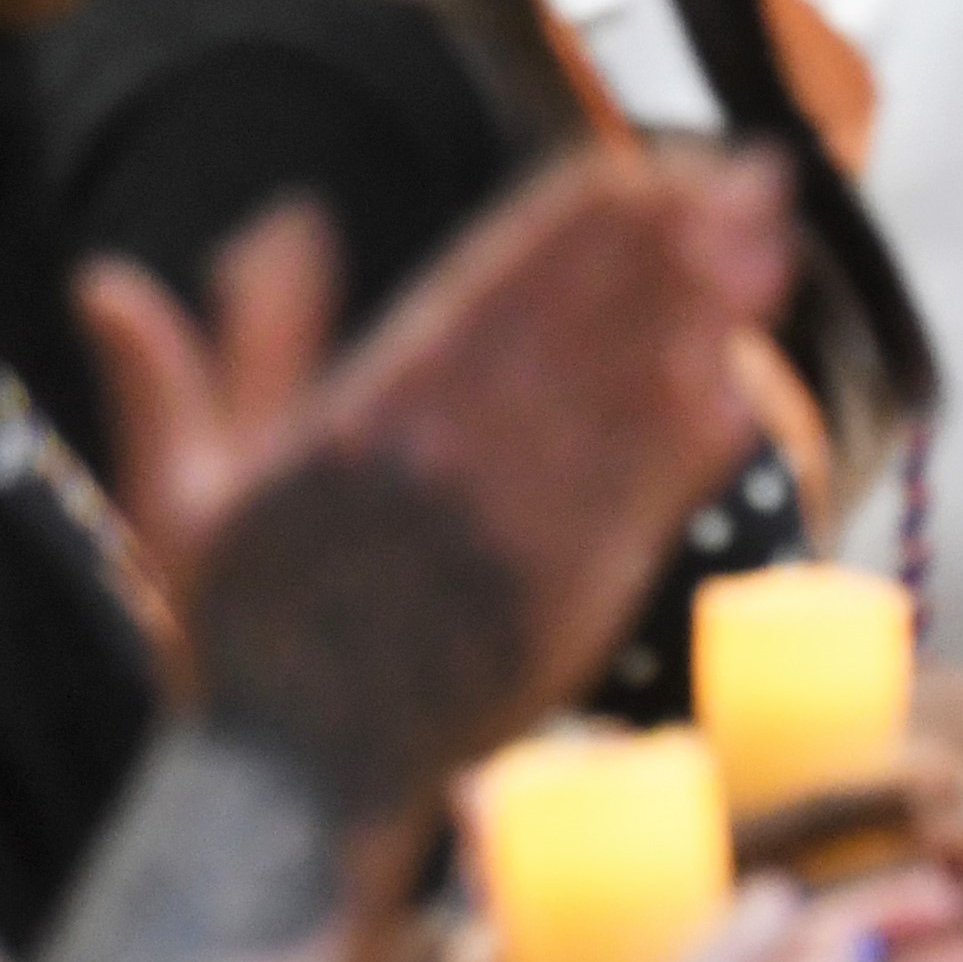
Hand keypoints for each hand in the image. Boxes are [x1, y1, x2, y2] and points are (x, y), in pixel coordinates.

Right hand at [82, 152, 792, 790]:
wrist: (293, 793)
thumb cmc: (243, 643)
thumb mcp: (191, 488)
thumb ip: (226, 351)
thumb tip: (274, 222)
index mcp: (361, 420)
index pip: (487, 287)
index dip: (575, 222)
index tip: (639, 168)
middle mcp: (449, 463)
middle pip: (582, 321)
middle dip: (674, 241)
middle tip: (752, 177)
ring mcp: (518, 531)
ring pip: (629, 396)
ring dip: (707, 316)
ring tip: (771, 250)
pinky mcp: (576, 601)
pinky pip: (649, 500)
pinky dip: (697, 439)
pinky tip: (743, 384)